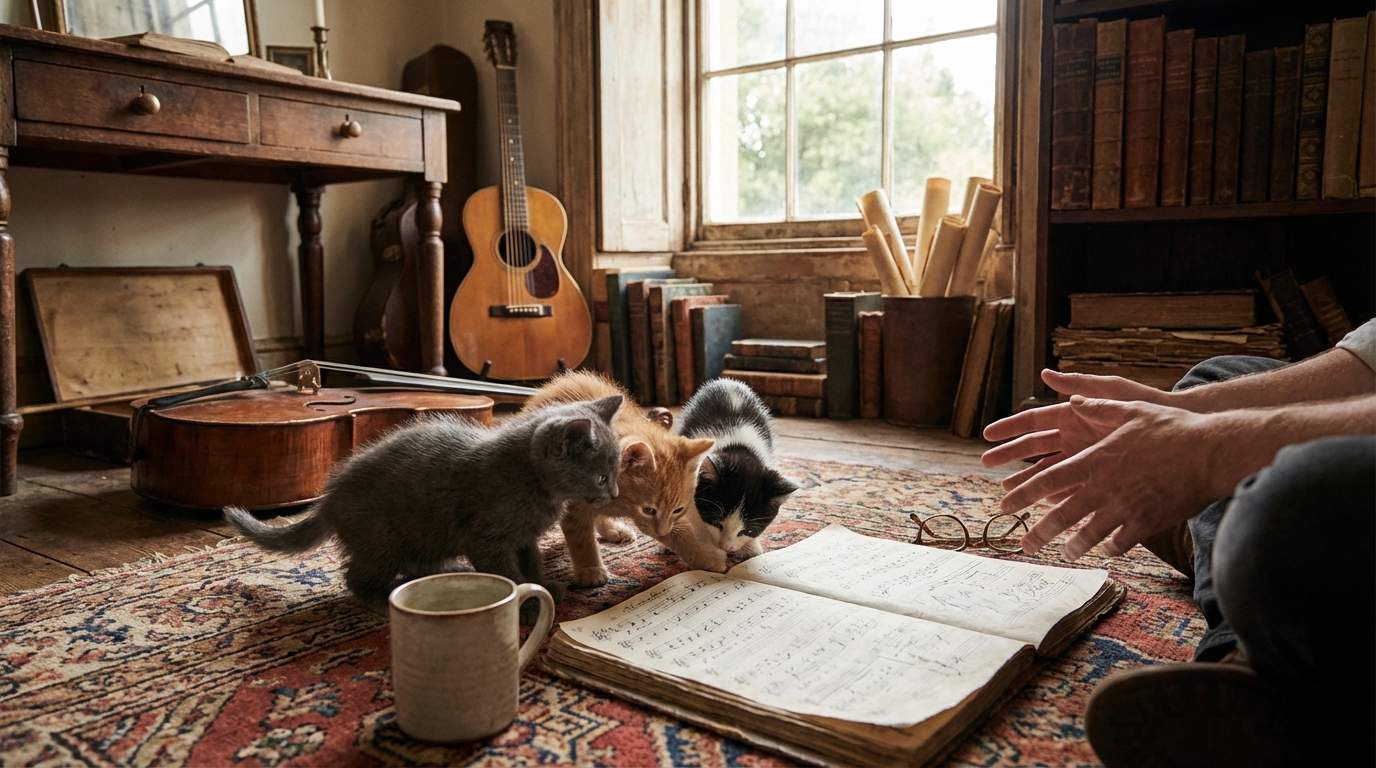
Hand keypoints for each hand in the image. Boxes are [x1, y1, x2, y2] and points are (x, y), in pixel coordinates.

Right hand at [982, 369, 1174, 499]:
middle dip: (1010, 457)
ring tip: (1009, 491)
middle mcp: (1076, 437)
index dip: (1009, 428)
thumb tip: (1046, 373)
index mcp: (1074, 415)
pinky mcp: (1102, 476)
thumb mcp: (1113, 391)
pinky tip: (1045, 503)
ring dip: (1029, 480)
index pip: (1033, 421)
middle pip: (1035, 449)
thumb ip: (1080, 384)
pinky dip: (1059, 495)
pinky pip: (1074, 487)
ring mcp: (1088, 458)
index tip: (986, 435)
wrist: (1184, 430)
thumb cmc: (1149, 406)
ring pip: (1051, 471)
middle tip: (986, 465)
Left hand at [998, 396, 1228, 560]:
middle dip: (1039, 532)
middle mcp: (1104, 487)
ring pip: (1089, 534)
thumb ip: (1096, 408)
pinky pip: (1122, 541)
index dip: (1022, 494)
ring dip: (1074, 545)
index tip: (1004, 504)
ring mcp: (1125, 507)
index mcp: (1093, 460)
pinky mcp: (1148, 522)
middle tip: (1024, 544)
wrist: (1211, 451)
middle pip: (1062, 515)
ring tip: (1065, 553)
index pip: (1046, 480)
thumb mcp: (1129, 409)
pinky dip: (1112, 547)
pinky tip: (1107, 551)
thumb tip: (1072, 399)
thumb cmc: (1171, 427)